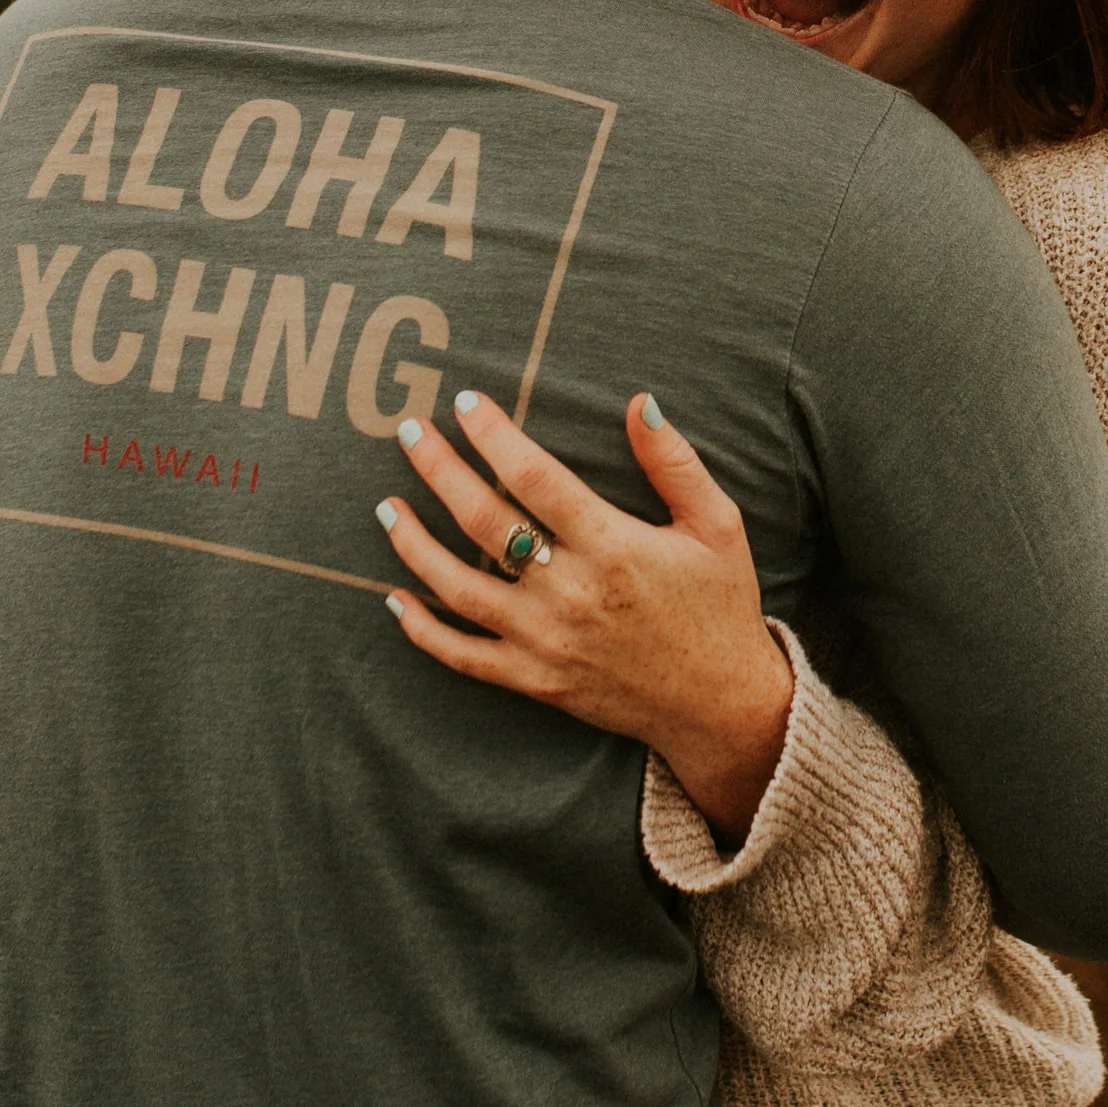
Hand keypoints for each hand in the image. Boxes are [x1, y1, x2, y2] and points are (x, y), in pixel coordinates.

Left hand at [379, 392, 793, 845]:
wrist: (719, 705)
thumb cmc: (720, 605)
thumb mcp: (717, 525)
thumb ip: (675, 462)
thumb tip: (640, 401)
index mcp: (614, 546)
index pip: (533, 476)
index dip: (493, 435)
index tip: (467, 402)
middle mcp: (570, 592)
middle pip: (483, 521)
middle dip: (440, 470)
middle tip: (411, 433)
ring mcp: (545, 641)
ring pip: (458, 587)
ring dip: (414, 544)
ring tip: (387, 505)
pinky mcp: (534, 681)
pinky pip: (463, 655)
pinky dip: (423, 630)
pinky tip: (395, 598)